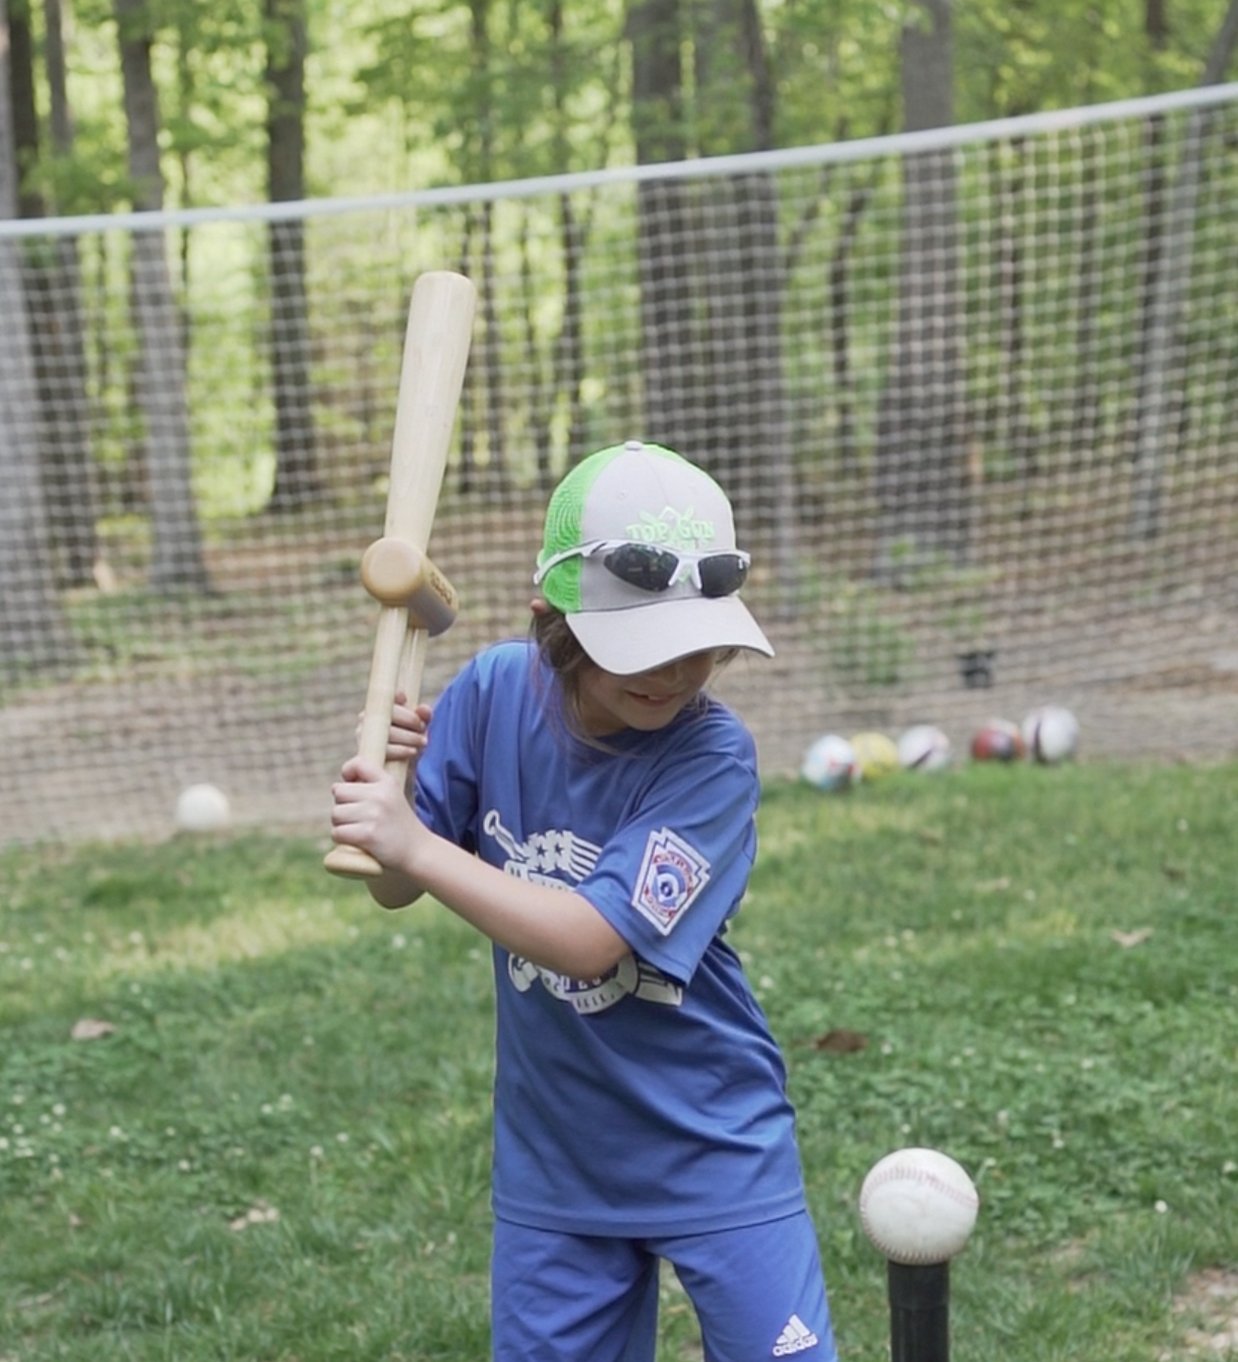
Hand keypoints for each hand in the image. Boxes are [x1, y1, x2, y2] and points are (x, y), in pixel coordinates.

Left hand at [330, 755, 427, 872]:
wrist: (418, 851)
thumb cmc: (399, 824)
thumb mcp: (392, 796)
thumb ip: (370, 787)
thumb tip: (336, 788)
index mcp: (387, 782)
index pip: (358, 763)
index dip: (348, 772)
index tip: (351, 784)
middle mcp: (380, 795)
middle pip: (339, 792)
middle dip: (342, 805)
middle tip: (357, 816)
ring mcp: (374, 815)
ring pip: (335, 814)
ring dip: (341, 824)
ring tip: (358, 829)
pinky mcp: (368, 834)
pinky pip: (337, 832)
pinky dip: (341, 838)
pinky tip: (355, 840)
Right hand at [355, 691, 431, 765]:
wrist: (399, 770)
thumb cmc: (409, 742)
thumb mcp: (420, 728)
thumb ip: (424, 716)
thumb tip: (423, 709)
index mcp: (378, 707)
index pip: (388, 697)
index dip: (400, 699)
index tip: (411, 705)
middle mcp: (366, 717)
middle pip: (390, 713)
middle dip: (411, 720)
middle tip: (423, 728)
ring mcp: (363, 735)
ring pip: (389, 731)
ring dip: (409, 736)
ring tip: (423, 742)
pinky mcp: (365, 753)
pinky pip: (385, 749)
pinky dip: (401, 750)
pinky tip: (413, 751)